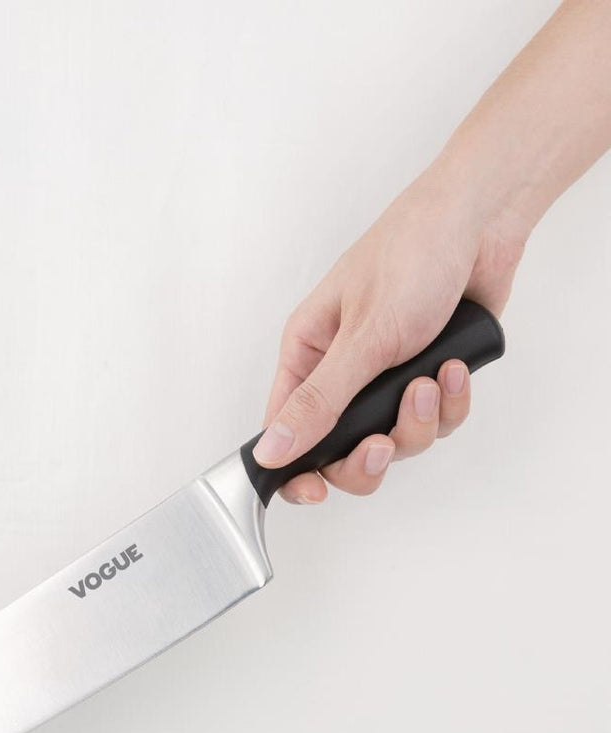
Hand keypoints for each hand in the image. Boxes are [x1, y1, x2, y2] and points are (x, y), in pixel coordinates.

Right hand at [254, 168, 526, 503]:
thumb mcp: (361, 338)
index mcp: (307, 355)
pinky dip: (451, 403)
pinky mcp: (428, 376)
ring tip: (432, 380)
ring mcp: (386, 377)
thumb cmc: (411, 255)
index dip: (296, 468)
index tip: (315, 490)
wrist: (483, 221)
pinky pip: (436, 421)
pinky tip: (457, 368)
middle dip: (369, 454)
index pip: (286, 430)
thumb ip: (318, 402)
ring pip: (395, 440)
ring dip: (419, 421)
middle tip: (385, 442)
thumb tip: (271, 450)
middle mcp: (341, 371)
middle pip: (341, 451)